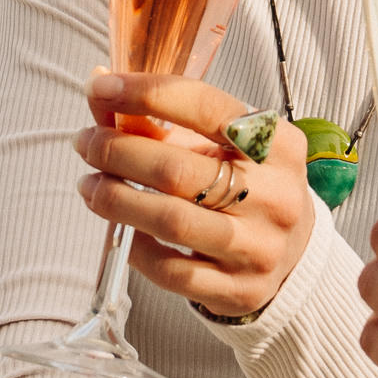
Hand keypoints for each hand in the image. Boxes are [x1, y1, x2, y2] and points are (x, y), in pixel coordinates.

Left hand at [77, 69, 312, 322]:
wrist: (291, 256)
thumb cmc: (247, 187)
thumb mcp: (222, 147)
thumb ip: (162, 122)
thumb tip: (99, 90)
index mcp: (278, 145)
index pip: (206, 107)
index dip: (146, 93)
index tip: (100, 87)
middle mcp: (276, 196)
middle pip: (177, 170)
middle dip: (116, 151)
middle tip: (85, 143)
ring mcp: (258, 248)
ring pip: (170, 222)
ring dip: (115, 199)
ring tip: (89, 185)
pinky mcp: (238, 290)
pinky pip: (170, 270)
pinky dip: (135, 246)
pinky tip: (120, 229)